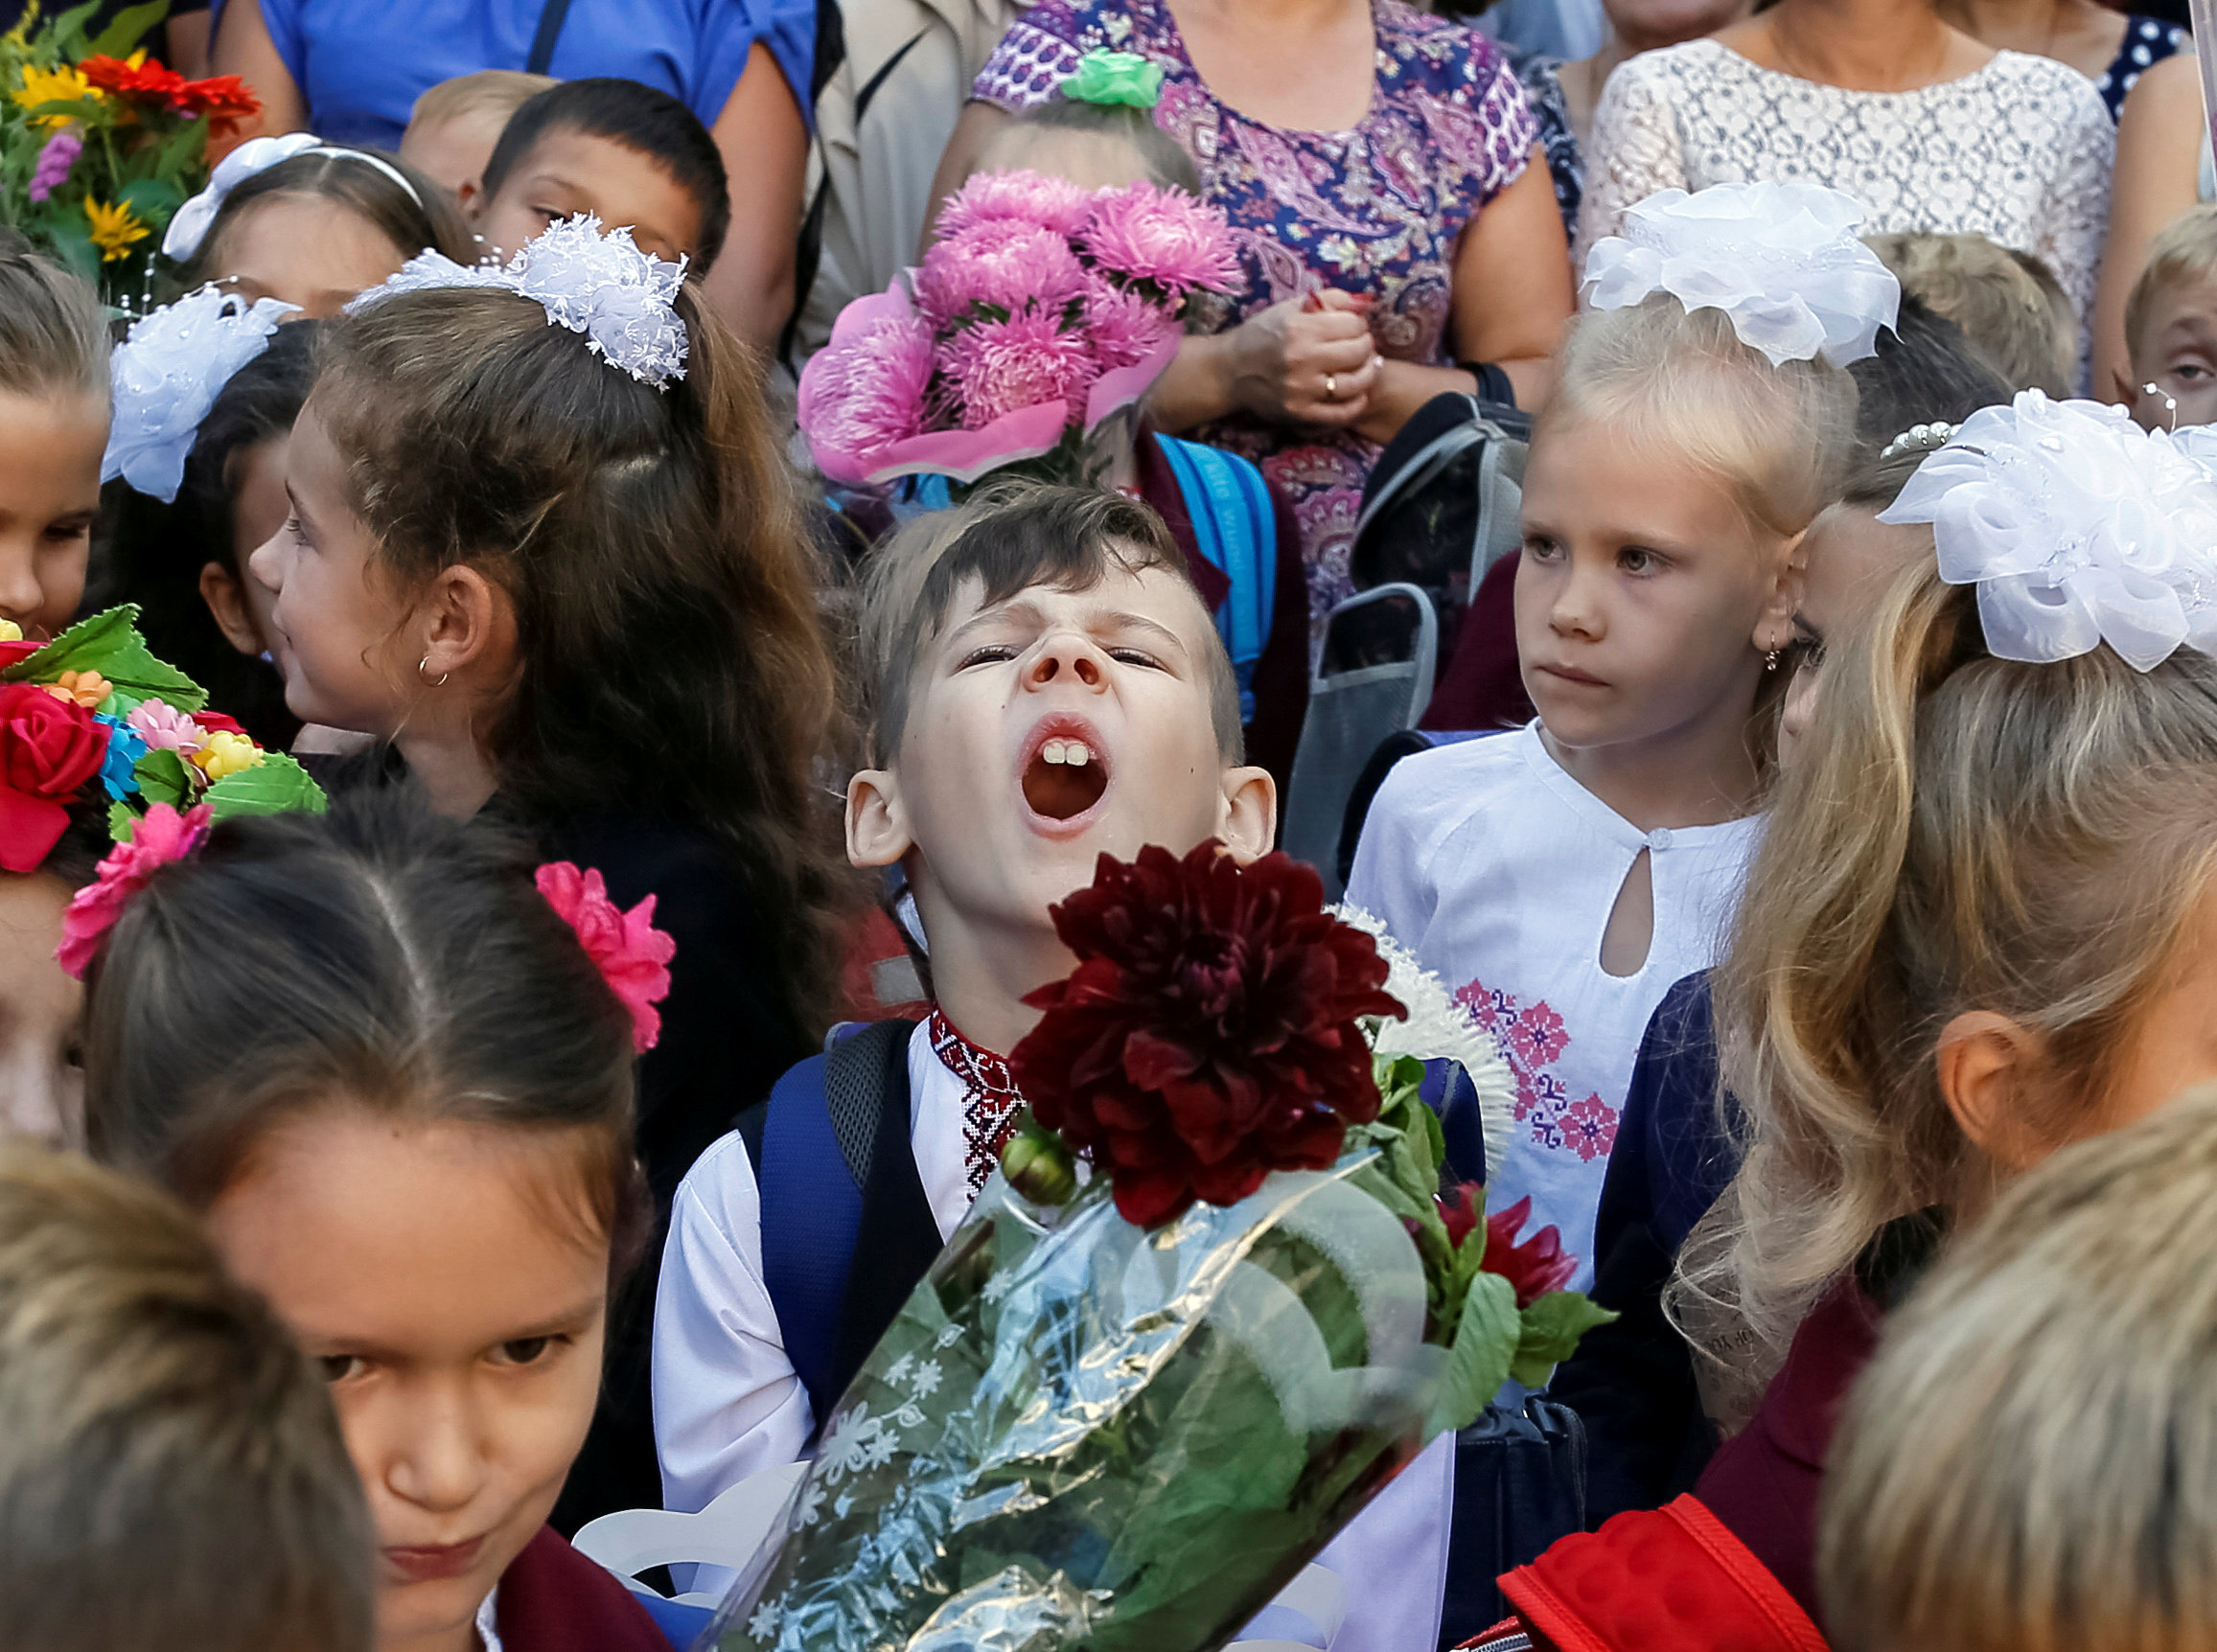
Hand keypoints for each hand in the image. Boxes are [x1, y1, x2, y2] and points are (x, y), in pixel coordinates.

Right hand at [1223, 291, 1382, 427]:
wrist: (1229, 372)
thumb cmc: (1261, 336)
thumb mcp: (1289, 308)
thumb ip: (1328, 300)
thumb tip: (1363, 304)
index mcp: (1300, 329)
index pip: (1353, 325)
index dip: (1358, 324)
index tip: (1353, 328)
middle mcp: (1302, 359)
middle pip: (1358, 352)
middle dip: (1365, 345)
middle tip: (1360, 346)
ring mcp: (1302, 390)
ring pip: (1355, 383)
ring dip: (1367, 373)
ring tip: (1365, 367)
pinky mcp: (1300, 413)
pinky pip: (1342, 412)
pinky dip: (1357, 402)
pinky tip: (1357, 393)